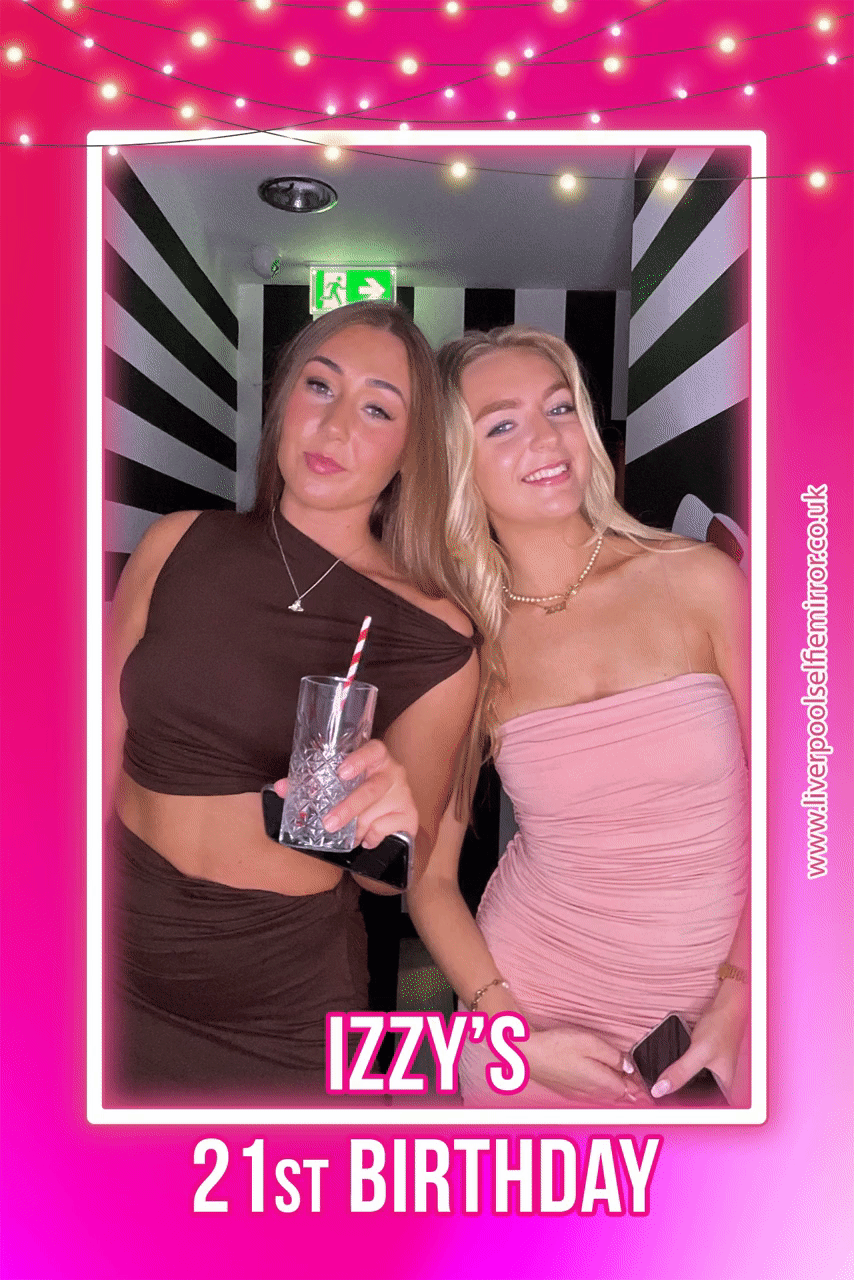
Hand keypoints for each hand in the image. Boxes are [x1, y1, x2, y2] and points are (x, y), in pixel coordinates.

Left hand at [273, 739, 417, 849]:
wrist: (391, 820)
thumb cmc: (359, 795)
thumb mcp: (340, 787)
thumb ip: (311, 785)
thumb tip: (281, 788)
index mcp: (376, 759)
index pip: (374, 749)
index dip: (359, 759)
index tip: (342, 771)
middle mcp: (393, 773)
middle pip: (372, 788)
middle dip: (348, 808)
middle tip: (328, 823)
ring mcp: (403, 794)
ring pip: (374, 813)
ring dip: (356, 828)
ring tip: (348, 835)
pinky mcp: (409, 816)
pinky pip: (384, 829)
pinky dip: (370, 837)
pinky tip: (366, 838)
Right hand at [524, 1026, 642, 1105]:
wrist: (527, 1056)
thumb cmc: (556, 1047)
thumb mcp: (590, 1043)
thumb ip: (612, 1056)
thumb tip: (628, 1066)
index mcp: (602, 1083)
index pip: (630, 1092)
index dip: (642, 1090)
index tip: (652, 1090)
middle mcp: (593, 1094)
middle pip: (620, 1097)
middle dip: (633, 1093)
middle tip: (645, 1089)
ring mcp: (580, 1095)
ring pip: (607, 1097)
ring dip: (619, 1093)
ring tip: (629, 1086)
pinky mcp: (569, 1092)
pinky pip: (595, 1095)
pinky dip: (605, 1091)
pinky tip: (603, 1083)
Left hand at [651, 981, 747, 1100]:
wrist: (726, 1006)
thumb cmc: (721, 1027)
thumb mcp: (698, 1051)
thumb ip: (680, 1072)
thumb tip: (659, 1090)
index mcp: (724, 1089)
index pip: (703, 1110)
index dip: (683, 1111)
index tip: (662, 1109)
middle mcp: (720, 1084)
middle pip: (696, 1100)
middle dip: (677, 1099)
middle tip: (656, 1096)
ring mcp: (713, 1073)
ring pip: (693, 1088)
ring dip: (677, 1087)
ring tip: (659, 1086)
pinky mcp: (705, 1063)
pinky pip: (690, 1074)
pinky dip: (679, 1075)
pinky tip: (668, 1072)